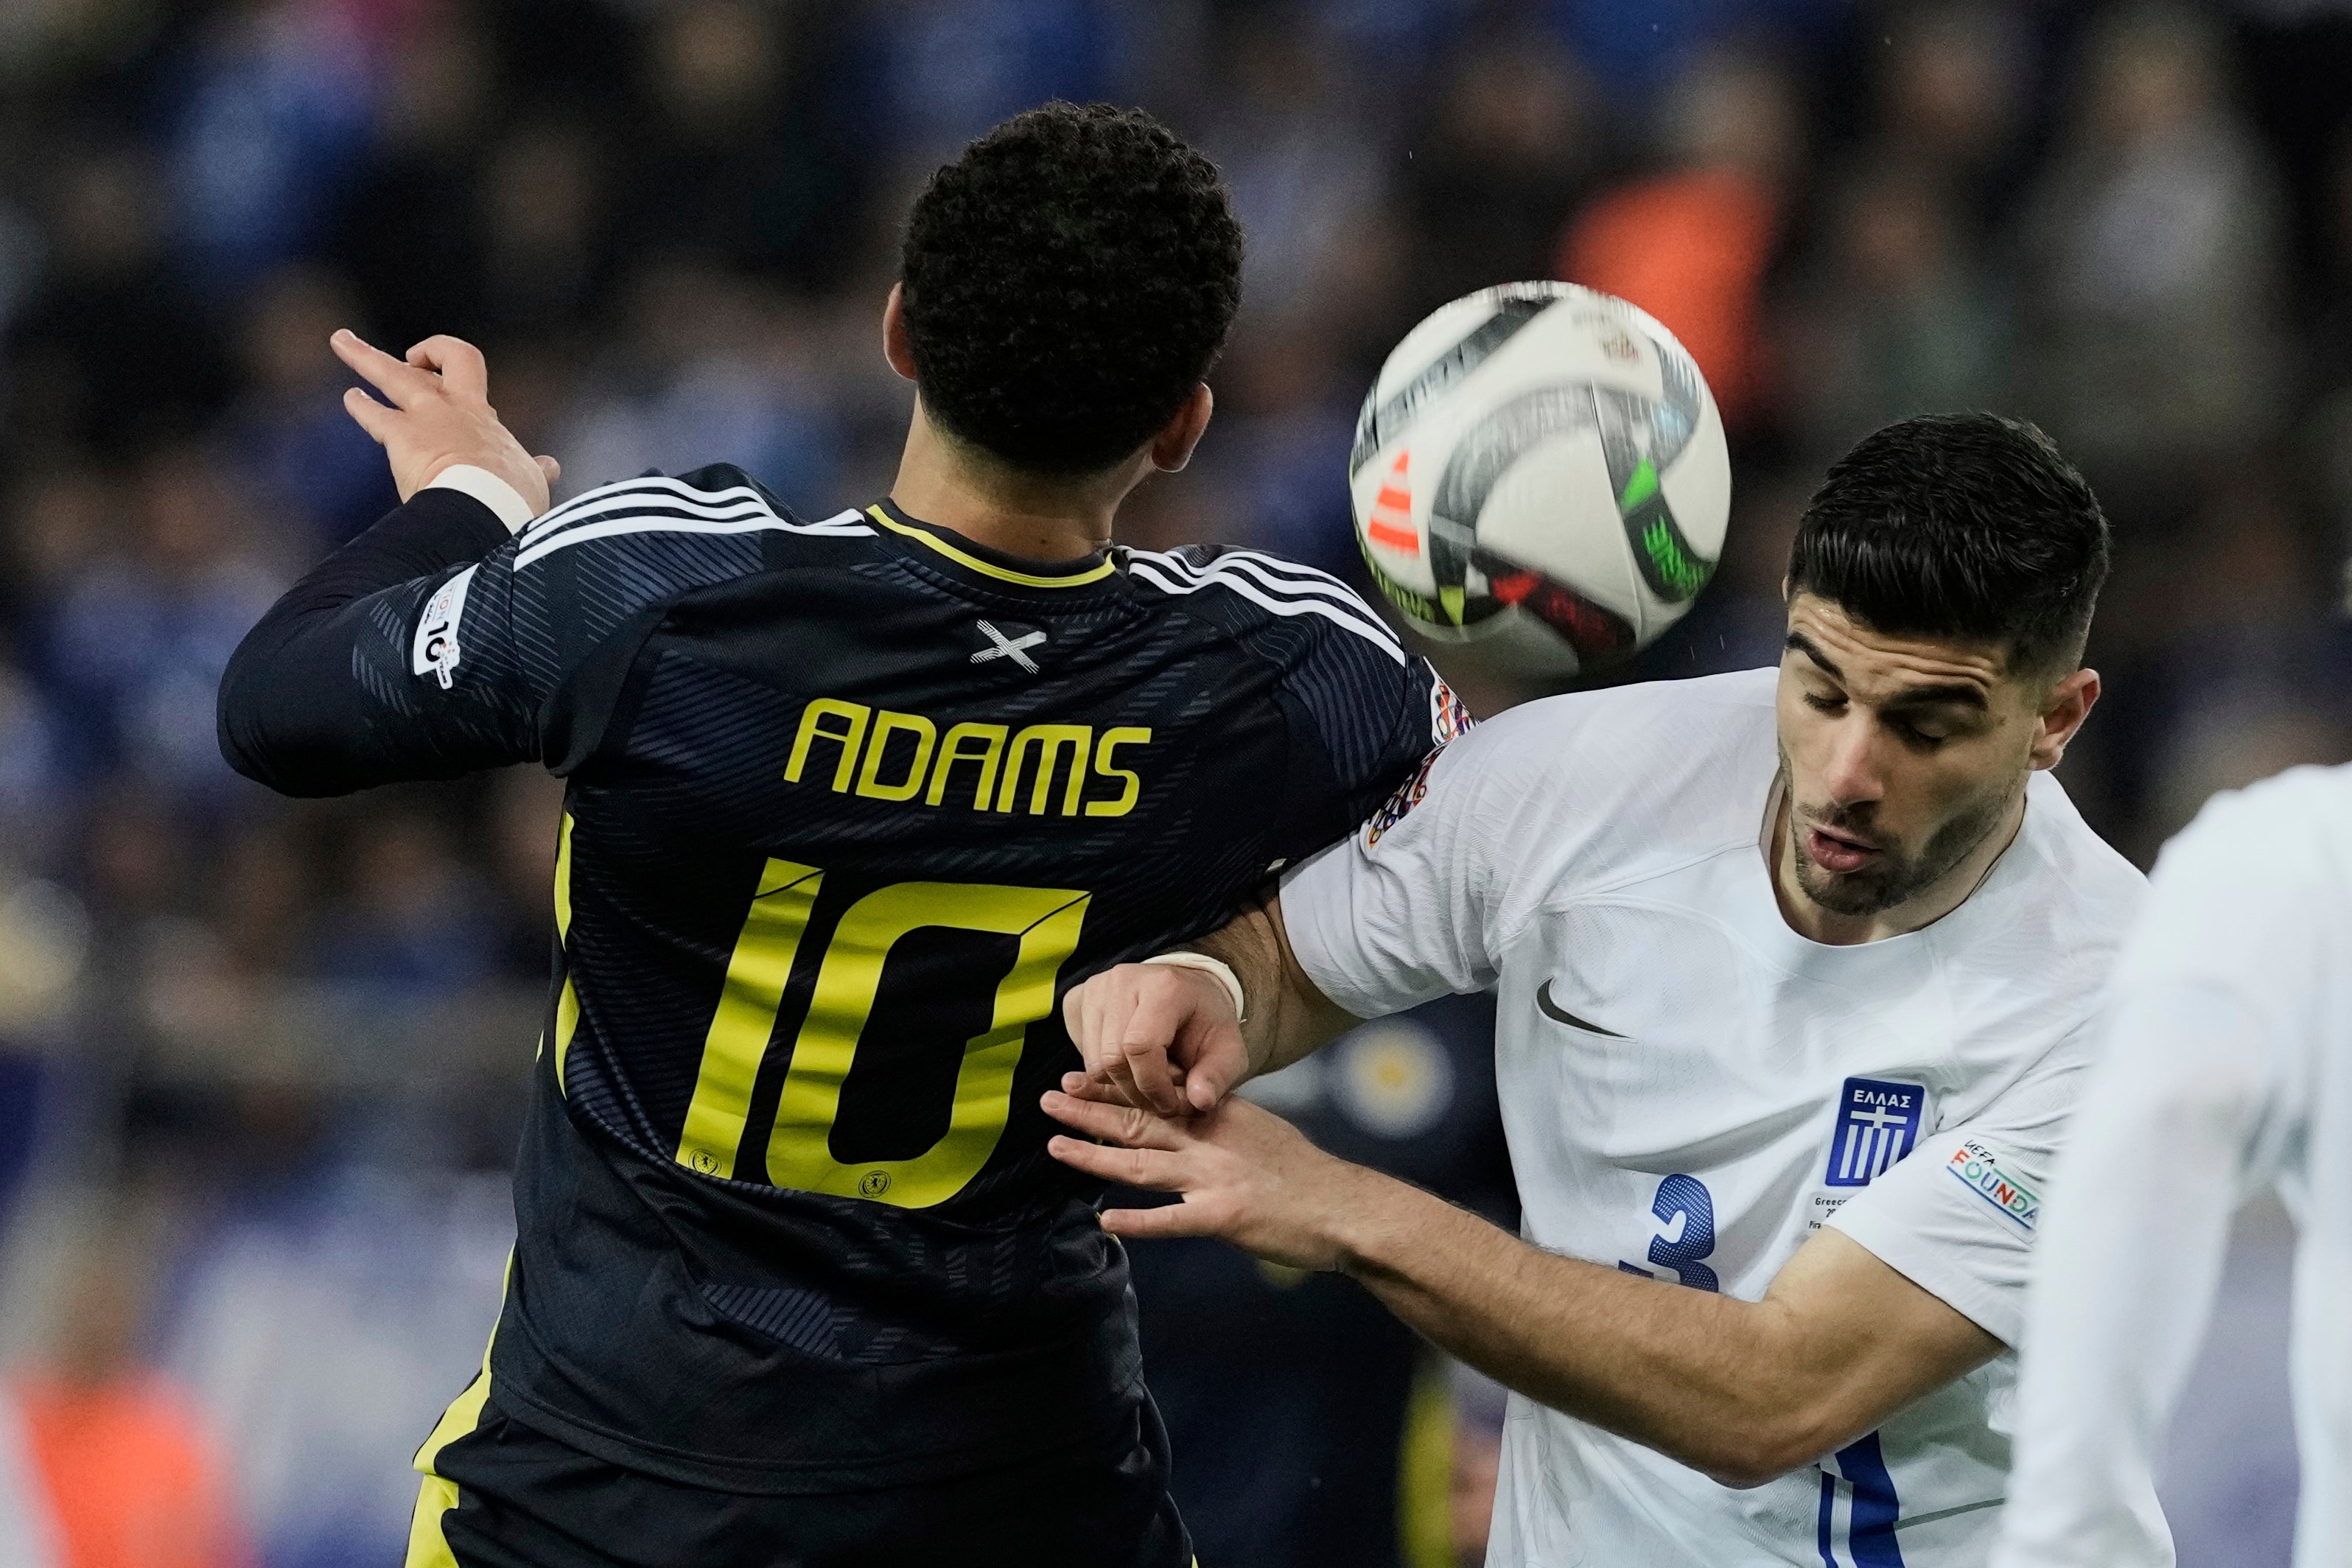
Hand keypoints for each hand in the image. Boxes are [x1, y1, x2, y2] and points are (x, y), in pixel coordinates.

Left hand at [333, 330, 559, 513]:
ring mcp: (427, 419)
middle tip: (408, 354)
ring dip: (364, 356)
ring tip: (342, 341)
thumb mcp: (530, 480)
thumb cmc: (512, 500)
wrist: (487, 511)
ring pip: (393, 373)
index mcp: (484, 419)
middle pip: (444, 359)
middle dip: (425, 352)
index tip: (443, 376)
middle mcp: (457, 410)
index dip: (451, 366)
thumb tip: (549, 467)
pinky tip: (351, 399)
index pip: (469, 374)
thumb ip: (535, 470)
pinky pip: (374, 413)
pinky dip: (361, 405)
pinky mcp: (402, 437)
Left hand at [1042, 1085, 1363, 1271]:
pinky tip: (1106, 1221)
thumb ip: (1220, 1122)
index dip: (1113, 1088)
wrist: (1348, 1209)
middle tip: (1049, 1098)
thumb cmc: (1308, 1176)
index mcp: (1221, 1115)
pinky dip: (1138, 1221)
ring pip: (1142, 1165)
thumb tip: (1188, 1111)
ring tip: (1055, 1147)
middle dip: (1090, 1111)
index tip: (1078, 1078)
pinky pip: (1174, 1220)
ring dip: (1095, 1155)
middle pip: (1139, 1123)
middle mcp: (1211, 1140)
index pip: (1156, 1097)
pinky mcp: (1226, 1216)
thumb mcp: (1262, 1131)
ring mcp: (1216, 1177)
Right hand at [1061, 961, 1253, 1114]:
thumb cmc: (1206, 1023)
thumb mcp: (1228, 1051)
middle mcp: (1122, 980)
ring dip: (1120, 1085)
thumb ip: (1217, 1077)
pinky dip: (1103, 1072)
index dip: (1152, 1086)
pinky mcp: (1077, 999)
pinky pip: (1080, 1053)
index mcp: (1163, 987)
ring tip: (1148, 1081)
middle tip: (1159, 1101)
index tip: (1170, 1104)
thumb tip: (1199, 1102)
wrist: (1187, 992)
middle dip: (1136, 1092)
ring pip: (1093, 1062)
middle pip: (1112, 1059)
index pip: (1140, 1046)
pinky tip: (1129, 1065)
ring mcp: (1095, 988)